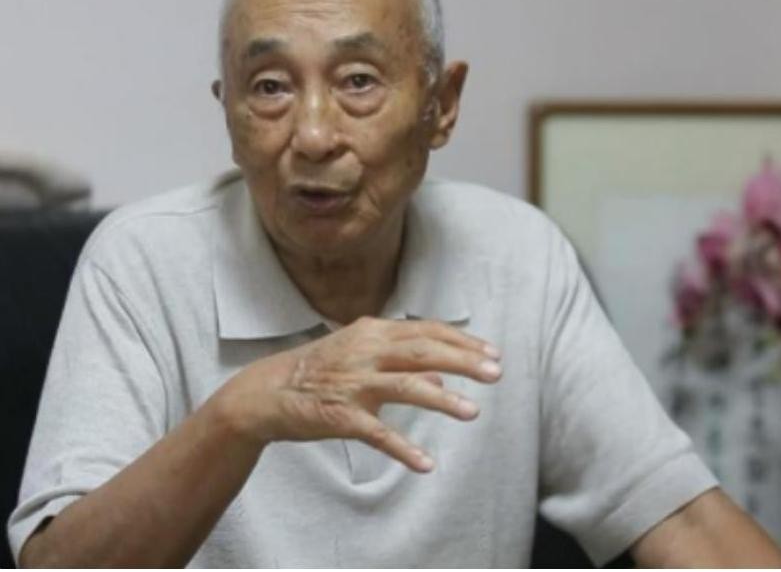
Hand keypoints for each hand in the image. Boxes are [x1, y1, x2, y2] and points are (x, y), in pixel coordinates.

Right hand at [212, 316, 501, 471]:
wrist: (268, 391)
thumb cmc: (322, 371)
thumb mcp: (362, 357)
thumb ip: (402, 364)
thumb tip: (443, 382)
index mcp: (374, 332)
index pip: (427, 331)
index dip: (462, 342)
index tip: (492, 353)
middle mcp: (366, 351)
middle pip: (423, 351)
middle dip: (463, 361)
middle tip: (496, 373)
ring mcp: (353, 382)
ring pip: (406, 386)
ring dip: (442, 400)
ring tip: (473, 412)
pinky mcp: (340, 415)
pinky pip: (377, 433)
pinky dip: (402, 448)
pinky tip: (426, 464)